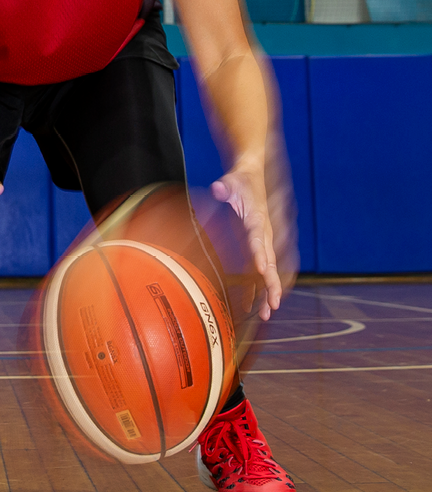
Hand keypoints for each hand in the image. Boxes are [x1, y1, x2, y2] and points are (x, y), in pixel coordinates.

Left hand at [211, 160, 280, 320]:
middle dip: (272, 285)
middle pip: (270, 263)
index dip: (261, 254)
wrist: (251, 177)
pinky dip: (255, 288)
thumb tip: (218, 187)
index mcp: (257, 219)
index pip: (259, 239)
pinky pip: (256, 271)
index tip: (263, 270)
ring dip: (266, 292)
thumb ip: (225, 186)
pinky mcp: (254, 247)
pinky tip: (250, 306)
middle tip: (273, 305)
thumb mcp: (231, 181)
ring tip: (265, 314)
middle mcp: (263, 234)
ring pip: (267, 272)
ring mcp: (260, 242)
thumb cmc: (241, 180)